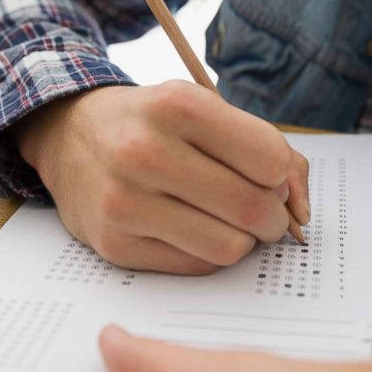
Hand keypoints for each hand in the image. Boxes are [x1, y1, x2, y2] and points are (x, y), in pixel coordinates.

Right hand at [13, 81, 310, 274]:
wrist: (69, 136)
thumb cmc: (152, 123)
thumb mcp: (204, 108)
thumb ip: (268, 148)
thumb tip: (302, 209)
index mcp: (177, 105)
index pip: (269, 160)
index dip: (281, 176)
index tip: (268, 177)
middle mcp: (145, 151)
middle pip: (252, 207)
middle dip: (272, 217)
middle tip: (262, 211)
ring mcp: (125, 202)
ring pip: (229, 246)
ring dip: (244, 239)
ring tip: (228, 220)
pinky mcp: (115, 244)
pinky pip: (197, 266)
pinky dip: (209, 252)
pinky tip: (194, 229)